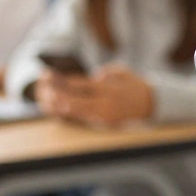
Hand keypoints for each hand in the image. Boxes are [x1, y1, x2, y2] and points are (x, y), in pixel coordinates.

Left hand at [34, 64, 153, 125]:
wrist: (150, 104)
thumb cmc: (135, 85)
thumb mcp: (124, 72)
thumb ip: (108, 71)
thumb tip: (96, 76)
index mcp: (109, 90)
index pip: (82, 85)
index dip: (65, 82)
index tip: (51, 78)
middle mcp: (106, 105)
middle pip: (76, 101)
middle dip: (59, 96)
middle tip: (45, 91)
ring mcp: (105, 117)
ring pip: (78, 112)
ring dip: (62, 107)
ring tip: (49, 102)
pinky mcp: (105, 124)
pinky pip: (85, 119)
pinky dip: (72, 115)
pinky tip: (61, 111)